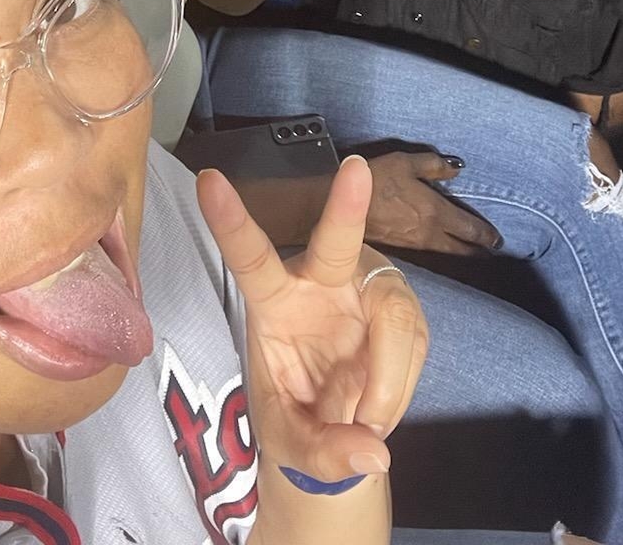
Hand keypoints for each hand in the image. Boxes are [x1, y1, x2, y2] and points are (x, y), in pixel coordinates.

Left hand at [198, 156, 427, 480]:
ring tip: (368, 420)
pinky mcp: (399, 309)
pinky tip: (380, 405)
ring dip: (388, 376)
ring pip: (393, 312)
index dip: (230, 221)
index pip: (250, 257)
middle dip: (347, 207)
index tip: (208, 178)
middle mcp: (321, 281)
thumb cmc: (298, 417)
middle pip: (336, 243)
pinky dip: (401, 387)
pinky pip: (414, 341)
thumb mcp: (292, 446)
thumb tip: (373, 451)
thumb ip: (323, 453)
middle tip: (356, 170)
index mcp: (273, 301)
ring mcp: (365, 289)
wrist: (336, 428)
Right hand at [365, 151, 501, 254]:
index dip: (485, 235)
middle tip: (491, 253)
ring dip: (460, 252)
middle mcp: (428, 233)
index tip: (498, 240)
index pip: (469, 228)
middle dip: (477, 250)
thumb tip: (457, 168)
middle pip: (459, 248)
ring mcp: (413, 244)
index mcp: (435, 212)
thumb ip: (434, 165)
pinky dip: (440, 250)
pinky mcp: (399, 248)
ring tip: (471, 253)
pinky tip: (439, 248)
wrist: (335, 207)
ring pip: (444, 251)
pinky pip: (428, 251)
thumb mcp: (405, 162)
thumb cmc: (373, 181)